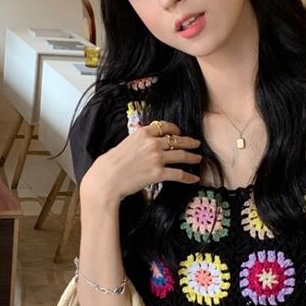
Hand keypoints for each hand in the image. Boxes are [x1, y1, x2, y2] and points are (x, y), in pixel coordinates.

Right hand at [80, 120, 201, 209]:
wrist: (107, 178)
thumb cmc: (111, 163)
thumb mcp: (125, 144)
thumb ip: (138, 141)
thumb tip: (145, 143)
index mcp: (143, 132)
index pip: (164, 126)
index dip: (175, 129)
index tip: (179, 132)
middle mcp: (152, 143)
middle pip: (177, 140)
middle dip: (189, 142)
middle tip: (197, 144)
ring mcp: (157, 157)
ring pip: (181, 155)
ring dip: (192, 157)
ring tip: (198, 158)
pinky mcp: (159, 173)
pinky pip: (179, 174)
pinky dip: (189, 177)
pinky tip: (194, 178)